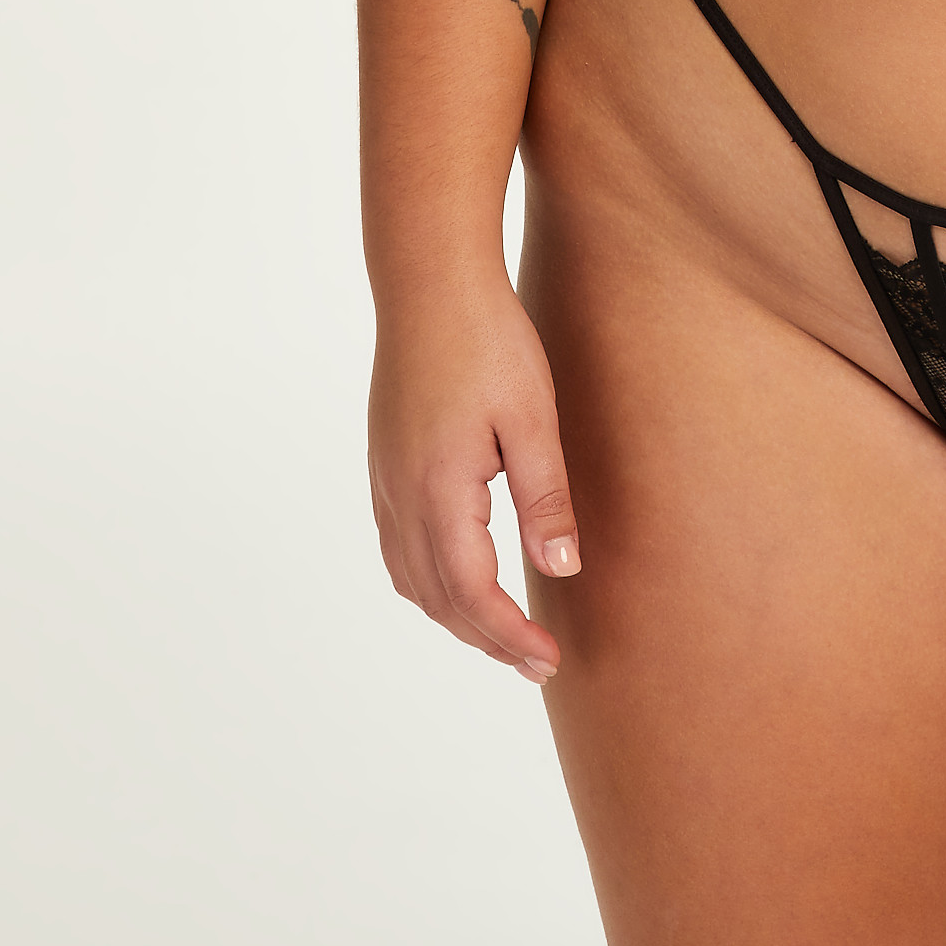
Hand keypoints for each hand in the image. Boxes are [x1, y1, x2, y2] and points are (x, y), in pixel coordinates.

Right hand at [369, 278, 580, 679]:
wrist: (429, 283)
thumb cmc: (489, 340)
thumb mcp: (532, 417)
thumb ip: (545, 498)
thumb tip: (560, 572)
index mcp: (439, 492)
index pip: (473, 594)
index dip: (510, 637)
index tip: (550, 661)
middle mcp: (401, 497)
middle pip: (438, 599)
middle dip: (486, 639)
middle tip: (536, 663)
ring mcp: (385, 481)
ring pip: (412, 579)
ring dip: (455, 615)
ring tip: (501, 633)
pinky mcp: (384, 463)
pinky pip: (399, 548)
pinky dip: (429, 582)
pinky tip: (458, 577)